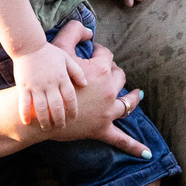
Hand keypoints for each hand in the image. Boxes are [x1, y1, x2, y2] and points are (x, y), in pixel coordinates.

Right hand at [11, 44, 80, 127]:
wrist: (28, 44)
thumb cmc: (48, 52)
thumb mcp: (66, 59)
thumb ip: (76, 71)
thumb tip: (85, 84)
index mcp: (62, 77)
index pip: (70, 97)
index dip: (72, 109)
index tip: (73, 117)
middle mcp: (50, 84)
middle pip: (57, 106)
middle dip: (60, 119)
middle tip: (61, 126)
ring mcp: (36, 86)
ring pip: (42, 108)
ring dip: (45, 120)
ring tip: (47, 128)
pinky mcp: (23, 86)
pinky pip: (24, 103)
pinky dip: (25, 114)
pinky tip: (27, 122)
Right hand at [52, 26, 150, 156]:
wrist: (38, 108)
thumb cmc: (47, 76)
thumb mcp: (59, 47)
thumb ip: (74, 31)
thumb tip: (90, 31)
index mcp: (100, 70)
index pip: (107, 56)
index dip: (101, 53)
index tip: (94, 53)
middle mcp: (109, 90)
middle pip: (119, 77)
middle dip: (114, 73)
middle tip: (108, 73)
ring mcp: (107, 111)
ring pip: (127, 102)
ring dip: (133, 98)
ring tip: (137, 95)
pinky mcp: (102, 129)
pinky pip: (121, 139)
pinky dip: (135, 146)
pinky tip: (147, 154)